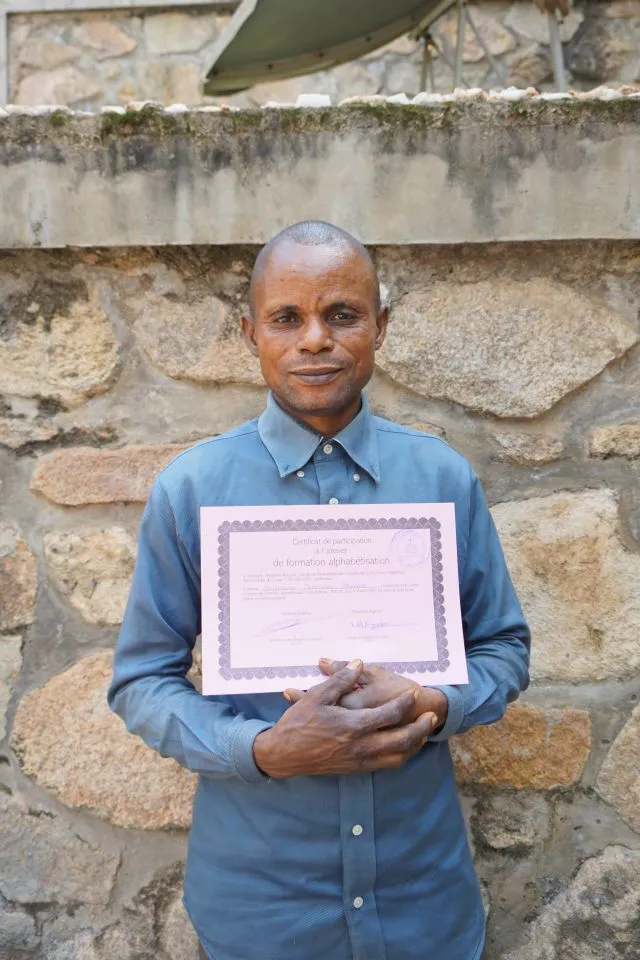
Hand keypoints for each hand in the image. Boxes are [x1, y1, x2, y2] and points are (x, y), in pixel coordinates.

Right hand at [252, 659, 438, 778]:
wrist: (283, 755)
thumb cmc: (298, 723)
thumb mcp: (317, 696)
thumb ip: (341, 679)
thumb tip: (357, 663)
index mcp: (353, 725)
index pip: (389, 714)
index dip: (405, 702)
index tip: (415, 692)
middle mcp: (361, 746)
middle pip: (402, 740)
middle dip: (421, 728)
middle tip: (432, 716)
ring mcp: (360, 760)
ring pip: (397, 756)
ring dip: (414, 745)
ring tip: (424, 733)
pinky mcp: (355, 768)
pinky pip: (386, 765)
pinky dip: (400, 756)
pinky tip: (403, 748)